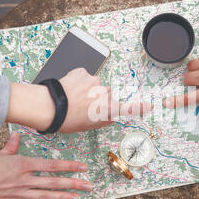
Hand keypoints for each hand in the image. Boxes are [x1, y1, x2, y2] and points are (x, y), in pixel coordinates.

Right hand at [0, 133, 91, 198]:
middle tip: (88, 186)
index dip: (69, 166)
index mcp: (23, 164)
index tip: (82, 167)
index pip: (52, 165)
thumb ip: (10, 147)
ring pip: (45, 196)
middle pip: (53, 182)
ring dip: (62, 198)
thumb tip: (16, 136)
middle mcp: (24, 179)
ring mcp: (19, 193)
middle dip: (73, 184)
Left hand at [7, 68, 151, 132]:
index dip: (140, 108)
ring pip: (96, 85)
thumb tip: (109, 118)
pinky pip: (85, 77)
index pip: (128, 109)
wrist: (49, 106)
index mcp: (107, 108)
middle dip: (100, 99)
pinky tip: (70, 89)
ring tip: (74, 98)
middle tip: (85, 107)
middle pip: (108, 95)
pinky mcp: (83, 72)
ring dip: (89, 90)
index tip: (149, 106)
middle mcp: (104, 93)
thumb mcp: (86, 127)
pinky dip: (80, 82)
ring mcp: (94, 81)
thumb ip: (102, 121)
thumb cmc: (66, 120)